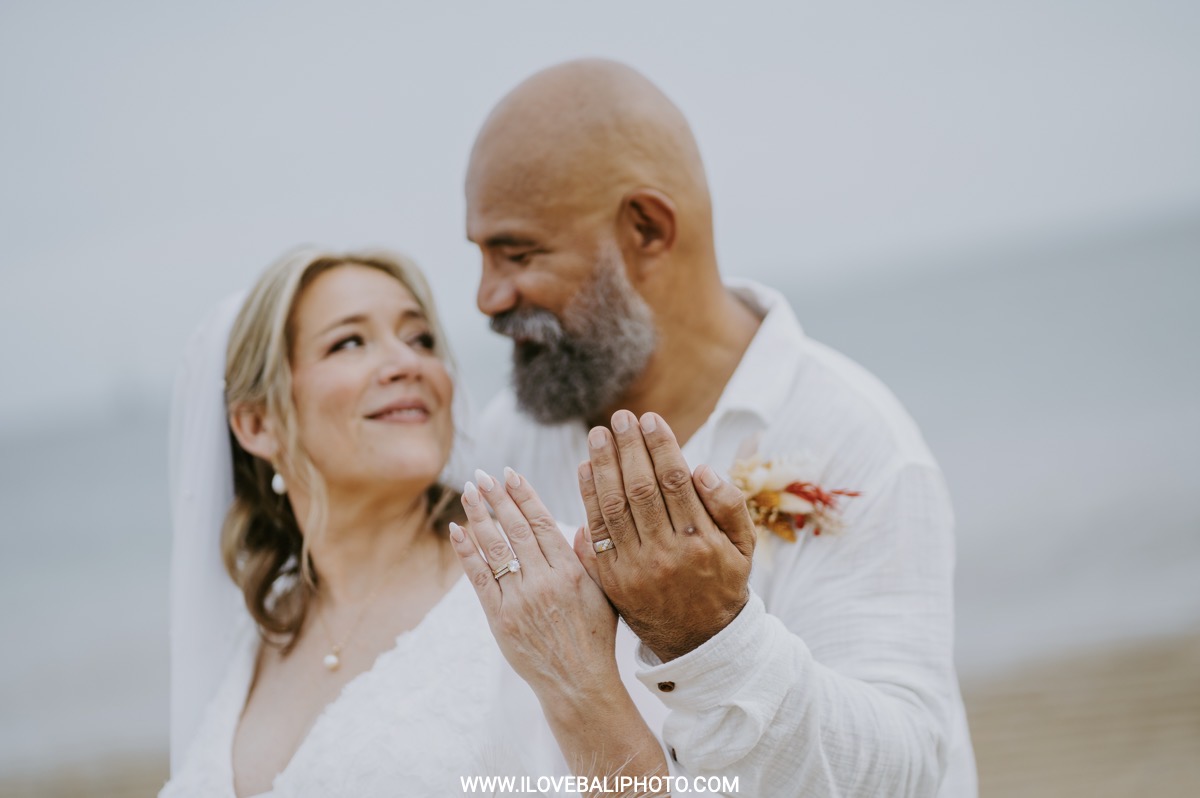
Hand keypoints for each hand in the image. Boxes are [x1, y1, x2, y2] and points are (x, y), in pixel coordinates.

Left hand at [449, 467, 619, 696]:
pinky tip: (457, 530)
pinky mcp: (500, 619)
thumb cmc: (595, 638)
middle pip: (516, 529)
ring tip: (468, 493)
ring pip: (496, 548)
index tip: (510, 473)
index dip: (524, 495)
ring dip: (479, 516)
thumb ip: (591, 558)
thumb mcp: (606, 594)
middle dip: (497, 499)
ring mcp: (520, 600)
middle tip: (482, 475)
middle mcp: (545, 581)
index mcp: (572, 571)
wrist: (578, 683)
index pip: (542, 522)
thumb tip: (582, 524)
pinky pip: (479, 578)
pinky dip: (467, 552)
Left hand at [575, 410, 755, 662]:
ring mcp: (635, 568)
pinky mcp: (612, 579)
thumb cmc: (723, 580)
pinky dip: (588, 499)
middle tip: (619, 418)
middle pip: (640, 489)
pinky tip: (585, 471)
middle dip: (628, 449)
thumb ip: (728, 505)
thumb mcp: (743, 546)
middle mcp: (666, 554)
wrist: (698, 640)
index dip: (660, 447)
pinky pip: (597, 532)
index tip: (650, 419)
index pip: (675, 482)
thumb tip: (701, 468)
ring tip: (597, 435)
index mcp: (700, 542)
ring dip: (602, 467)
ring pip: (614, 508)